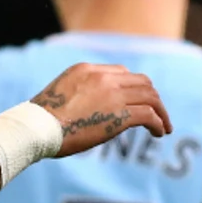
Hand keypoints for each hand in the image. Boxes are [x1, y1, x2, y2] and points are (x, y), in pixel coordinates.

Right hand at [31, 63, 172, 155]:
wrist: (36, 128)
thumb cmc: (40, 120)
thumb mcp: (60, 95)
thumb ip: (78, 94)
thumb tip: (87, 110)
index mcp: (87, 69)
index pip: (122, 72)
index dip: (134, 88)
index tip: (138, 101)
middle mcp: (103, 77)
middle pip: (141, 81)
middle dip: (153, 97)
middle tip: (158, 113)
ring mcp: (113, 94)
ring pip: (151, 96)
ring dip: (161, 111)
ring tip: (164, 126)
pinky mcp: (120, 114)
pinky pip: (149, 115)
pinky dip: (158, 123)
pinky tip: (158, 133)